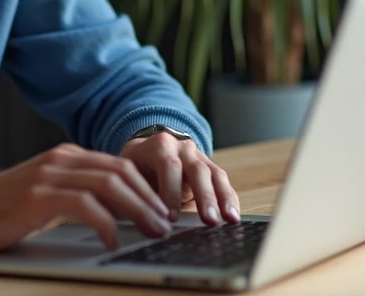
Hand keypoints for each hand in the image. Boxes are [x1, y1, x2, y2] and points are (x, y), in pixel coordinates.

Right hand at [0, 143, 173, 252]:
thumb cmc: (1, 208)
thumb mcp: (46, 194)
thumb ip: (77, 195)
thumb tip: (119, 215)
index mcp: (67, 157)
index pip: (120, 166)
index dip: (148, 189)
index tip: (165, 213)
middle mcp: (61, 160)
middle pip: (121, 172)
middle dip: (150, 199)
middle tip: (167, 225)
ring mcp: (48, 175)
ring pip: (109, 185)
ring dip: (137, 210)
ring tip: (151, 232)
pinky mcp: (37, 196)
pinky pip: (84, 205)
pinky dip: (105, 223)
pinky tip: (112, 240)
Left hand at [119, 132, 239, 224]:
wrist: (147, 149)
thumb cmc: (137, 165)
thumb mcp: (130, 172)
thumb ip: (137, 190)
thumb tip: (138, 215)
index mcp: (159, 145)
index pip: (168, 165)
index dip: (170, 191)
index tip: (170, 217)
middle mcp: (182, 147)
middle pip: (197, 169)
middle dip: (204, 196)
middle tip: (209, 219)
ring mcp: (199, 156)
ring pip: (214, 174)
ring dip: (223, 198)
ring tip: (230, 219)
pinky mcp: (209, 167)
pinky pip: (222, 181)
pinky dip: (229, 198)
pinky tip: (234, 216)